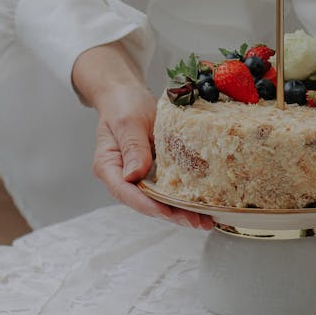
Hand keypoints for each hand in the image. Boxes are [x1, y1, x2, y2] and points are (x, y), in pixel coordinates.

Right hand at [73, 44, 213, 230]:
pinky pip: (167, 186)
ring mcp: (139, 174)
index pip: (126, 192)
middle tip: (197, 221)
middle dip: (171, 214)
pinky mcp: (153, 170)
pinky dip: (183, 195)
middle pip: (145, 201)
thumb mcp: (128, 121)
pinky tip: (202, 202)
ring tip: (206, 220)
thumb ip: (132, 146)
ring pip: (158, 198)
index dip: (147, 204)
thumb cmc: (123, 103)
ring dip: (180, 210)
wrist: (126, 92)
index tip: (167, 212)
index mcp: (109, 166)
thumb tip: (135, 175)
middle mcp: (123, 176)